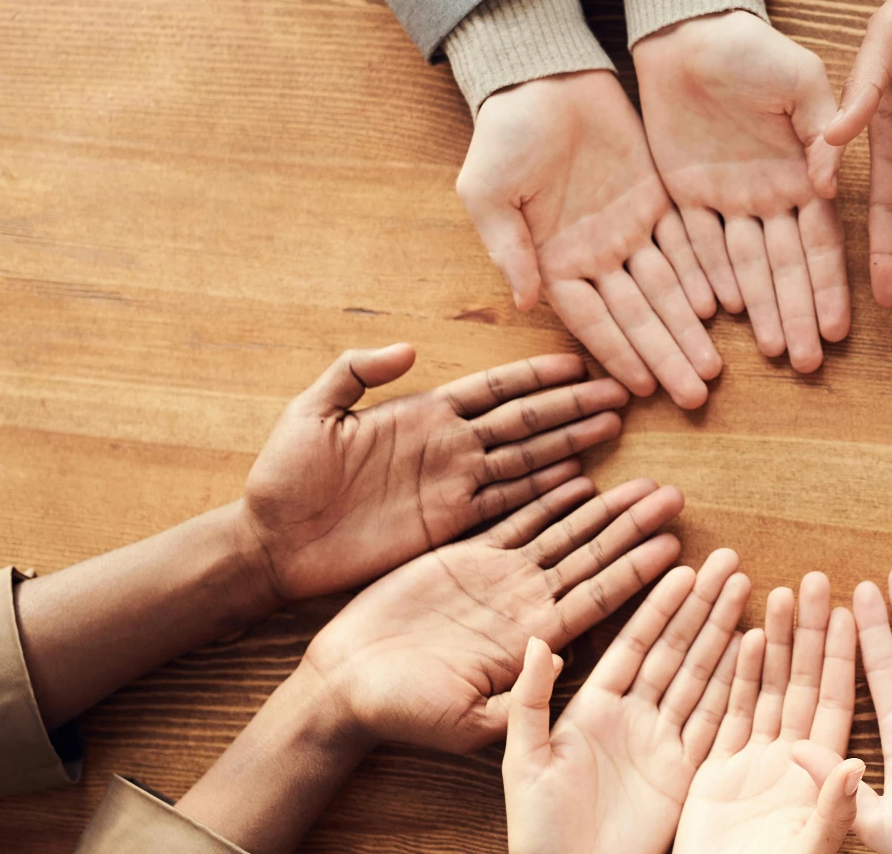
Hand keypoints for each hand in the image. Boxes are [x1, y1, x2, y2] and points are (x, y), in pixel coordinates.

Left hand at [243, 346, 627, 601]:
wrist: (272, 543)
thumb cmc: (283, 476)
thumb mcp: (311, 412)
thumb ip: (354, 373)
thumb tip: (407, 348)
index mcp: (421, 413)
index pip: (493, 388)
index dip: (536, 375)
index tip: (579, 363)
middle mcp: (448, 447)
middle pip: (523, 421)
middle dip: (571, 406)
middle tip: (619, 393)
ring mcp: (452, 486)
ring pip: (526, 460)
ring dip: (569, 443)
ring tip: (611, 428)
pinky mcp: (448, 526)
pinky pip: (505, 505)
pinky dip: (543, 493)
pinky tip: (578, 481)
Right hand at [299, 477, 683, 751]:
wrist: (347, 685)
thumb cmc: (405, 713)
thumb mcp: (470, 721)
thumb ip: (521, 699)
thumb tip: (564, 663)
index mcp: (534, 640)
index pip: (600, 598)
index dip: (638, 572)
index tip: (676, 547)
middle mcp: (526, 604)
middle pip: (594, 557)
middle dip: (635, 528)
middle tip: (676, 498)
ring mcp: (500, 579)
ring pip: (564, 532)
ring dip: (604, 508)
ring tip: (645, 483)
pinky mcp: (467, 557)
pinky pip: (515, 518)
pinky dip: (545, 497)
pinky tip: (578, 476)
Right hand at [460, 70, 722, 407]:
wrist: (541, 76)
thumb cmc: (502, 134)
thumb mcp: (487, 191)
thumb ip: (507, 247)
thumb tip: (525, 302)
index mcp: (554, 262)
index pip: (592, 320)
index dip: (618, 354)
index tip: (643, 389)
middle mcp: (596, 256)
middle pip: (638, 316)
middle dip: (666, 355)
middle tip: (697, 394)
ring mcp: (629, 230)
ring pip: (667, 289)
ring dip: (689, 329)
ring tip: (714, 368)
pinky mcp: (657, 199)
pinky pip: (685, 244)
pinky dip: (703, 274)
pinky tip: (722, 307)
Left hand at [502, 551, 752, 853]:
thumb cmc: (537, 826)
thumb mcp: (523, 757)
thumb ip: (531, 698)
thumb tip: (539, 640)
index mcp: (593, 707)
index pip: (634, 643)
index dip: (658, 606)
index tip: (683, 568)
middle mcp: (633, 717)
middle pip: (674, 650)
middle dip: (702, 607)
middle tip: (729, 564)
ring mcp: (662, 742)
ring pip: (700, 677)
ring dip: (725, 635)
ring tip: (747, 591)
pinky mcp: (685, 773)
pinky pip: (715, 721)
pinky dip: (735, 687)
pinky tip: (754, 651)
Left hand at [634, 11, 848, 372]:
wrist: (688, 31)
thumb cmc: (752, 49)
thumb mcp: (800, 81)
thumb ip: (820, 131)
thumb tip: (829, 186)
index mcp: (802, 175)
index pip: (821, 243)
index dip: (830, 287)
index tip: (841, 329)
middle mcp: (768, 198)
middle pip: (784, 268)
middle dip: (798, 315)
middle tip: (807, 363)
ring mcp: (726, 201)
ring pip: (744, 267)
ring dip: (760, 310)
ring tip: (774, 351)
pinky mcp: (683, 196)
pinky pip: (696, 246)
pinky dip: (708, 279)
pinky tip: (721, 315)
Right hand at [677, 572, 863, 853]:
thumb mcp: (807, 853)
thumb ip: (834, 812)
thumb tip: (859, 765)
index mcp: (818, 778)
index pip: (834, 703)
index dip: (842, 656)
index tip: (852, 609)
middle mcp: (789, 763)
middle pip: (800, 684)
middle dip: (807, 632)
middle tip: (815, 578)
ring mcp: (751, 765)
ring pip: (764, 690)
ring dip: (771, 642)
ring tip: (775, 590)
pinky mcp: (714, 774)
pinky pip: (726, 715)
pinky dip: (733, 678)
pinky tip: (741, 637)